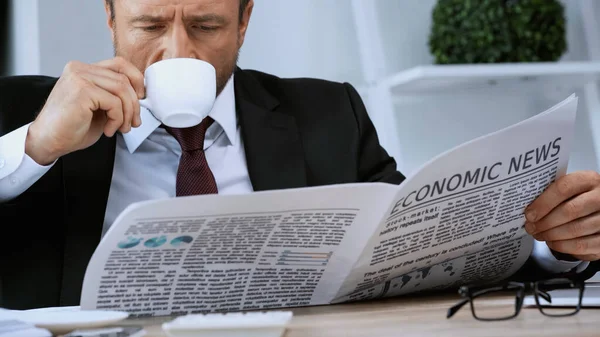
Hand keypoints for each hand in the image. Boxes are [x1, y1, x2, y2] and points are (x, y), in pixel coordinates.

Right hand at [25, 57, 144, 164]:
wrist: (48, 142)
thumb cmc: (72, 128)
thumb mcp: (100, 106)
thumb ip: (115, 95)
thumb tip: (141, 94)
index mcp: (83, 69)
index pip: (120, 64)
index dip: (136, 80)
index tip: (141, 99)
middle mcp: (79, 68)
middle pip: (123, 78)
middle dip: (134, 104)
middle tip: (133, 123)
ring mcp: (79, 77)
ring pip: (122, 90)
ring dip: (128, 113)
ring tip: (122, 128)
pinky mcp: (81, 90)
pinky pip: (114, 102)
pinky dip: (117, 119)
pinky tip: (109, 130)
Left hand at [525, 170, 599, 260]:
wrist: (598, 209)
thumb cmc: (578, 198)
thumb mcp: (568, 190)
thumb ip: (551, 194)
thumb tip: (528, 209)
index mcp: (589, 180)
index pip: (564, 188)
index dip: (543, 203)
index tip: (529, 214)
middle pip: (569, 211)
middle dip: (545, 222)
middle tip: (531, 227)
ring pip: (575, 229)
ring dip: (551, 235)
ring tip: (539, 235)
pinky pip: (582, 245)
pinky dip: (562, 246)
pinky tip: (552, 242)